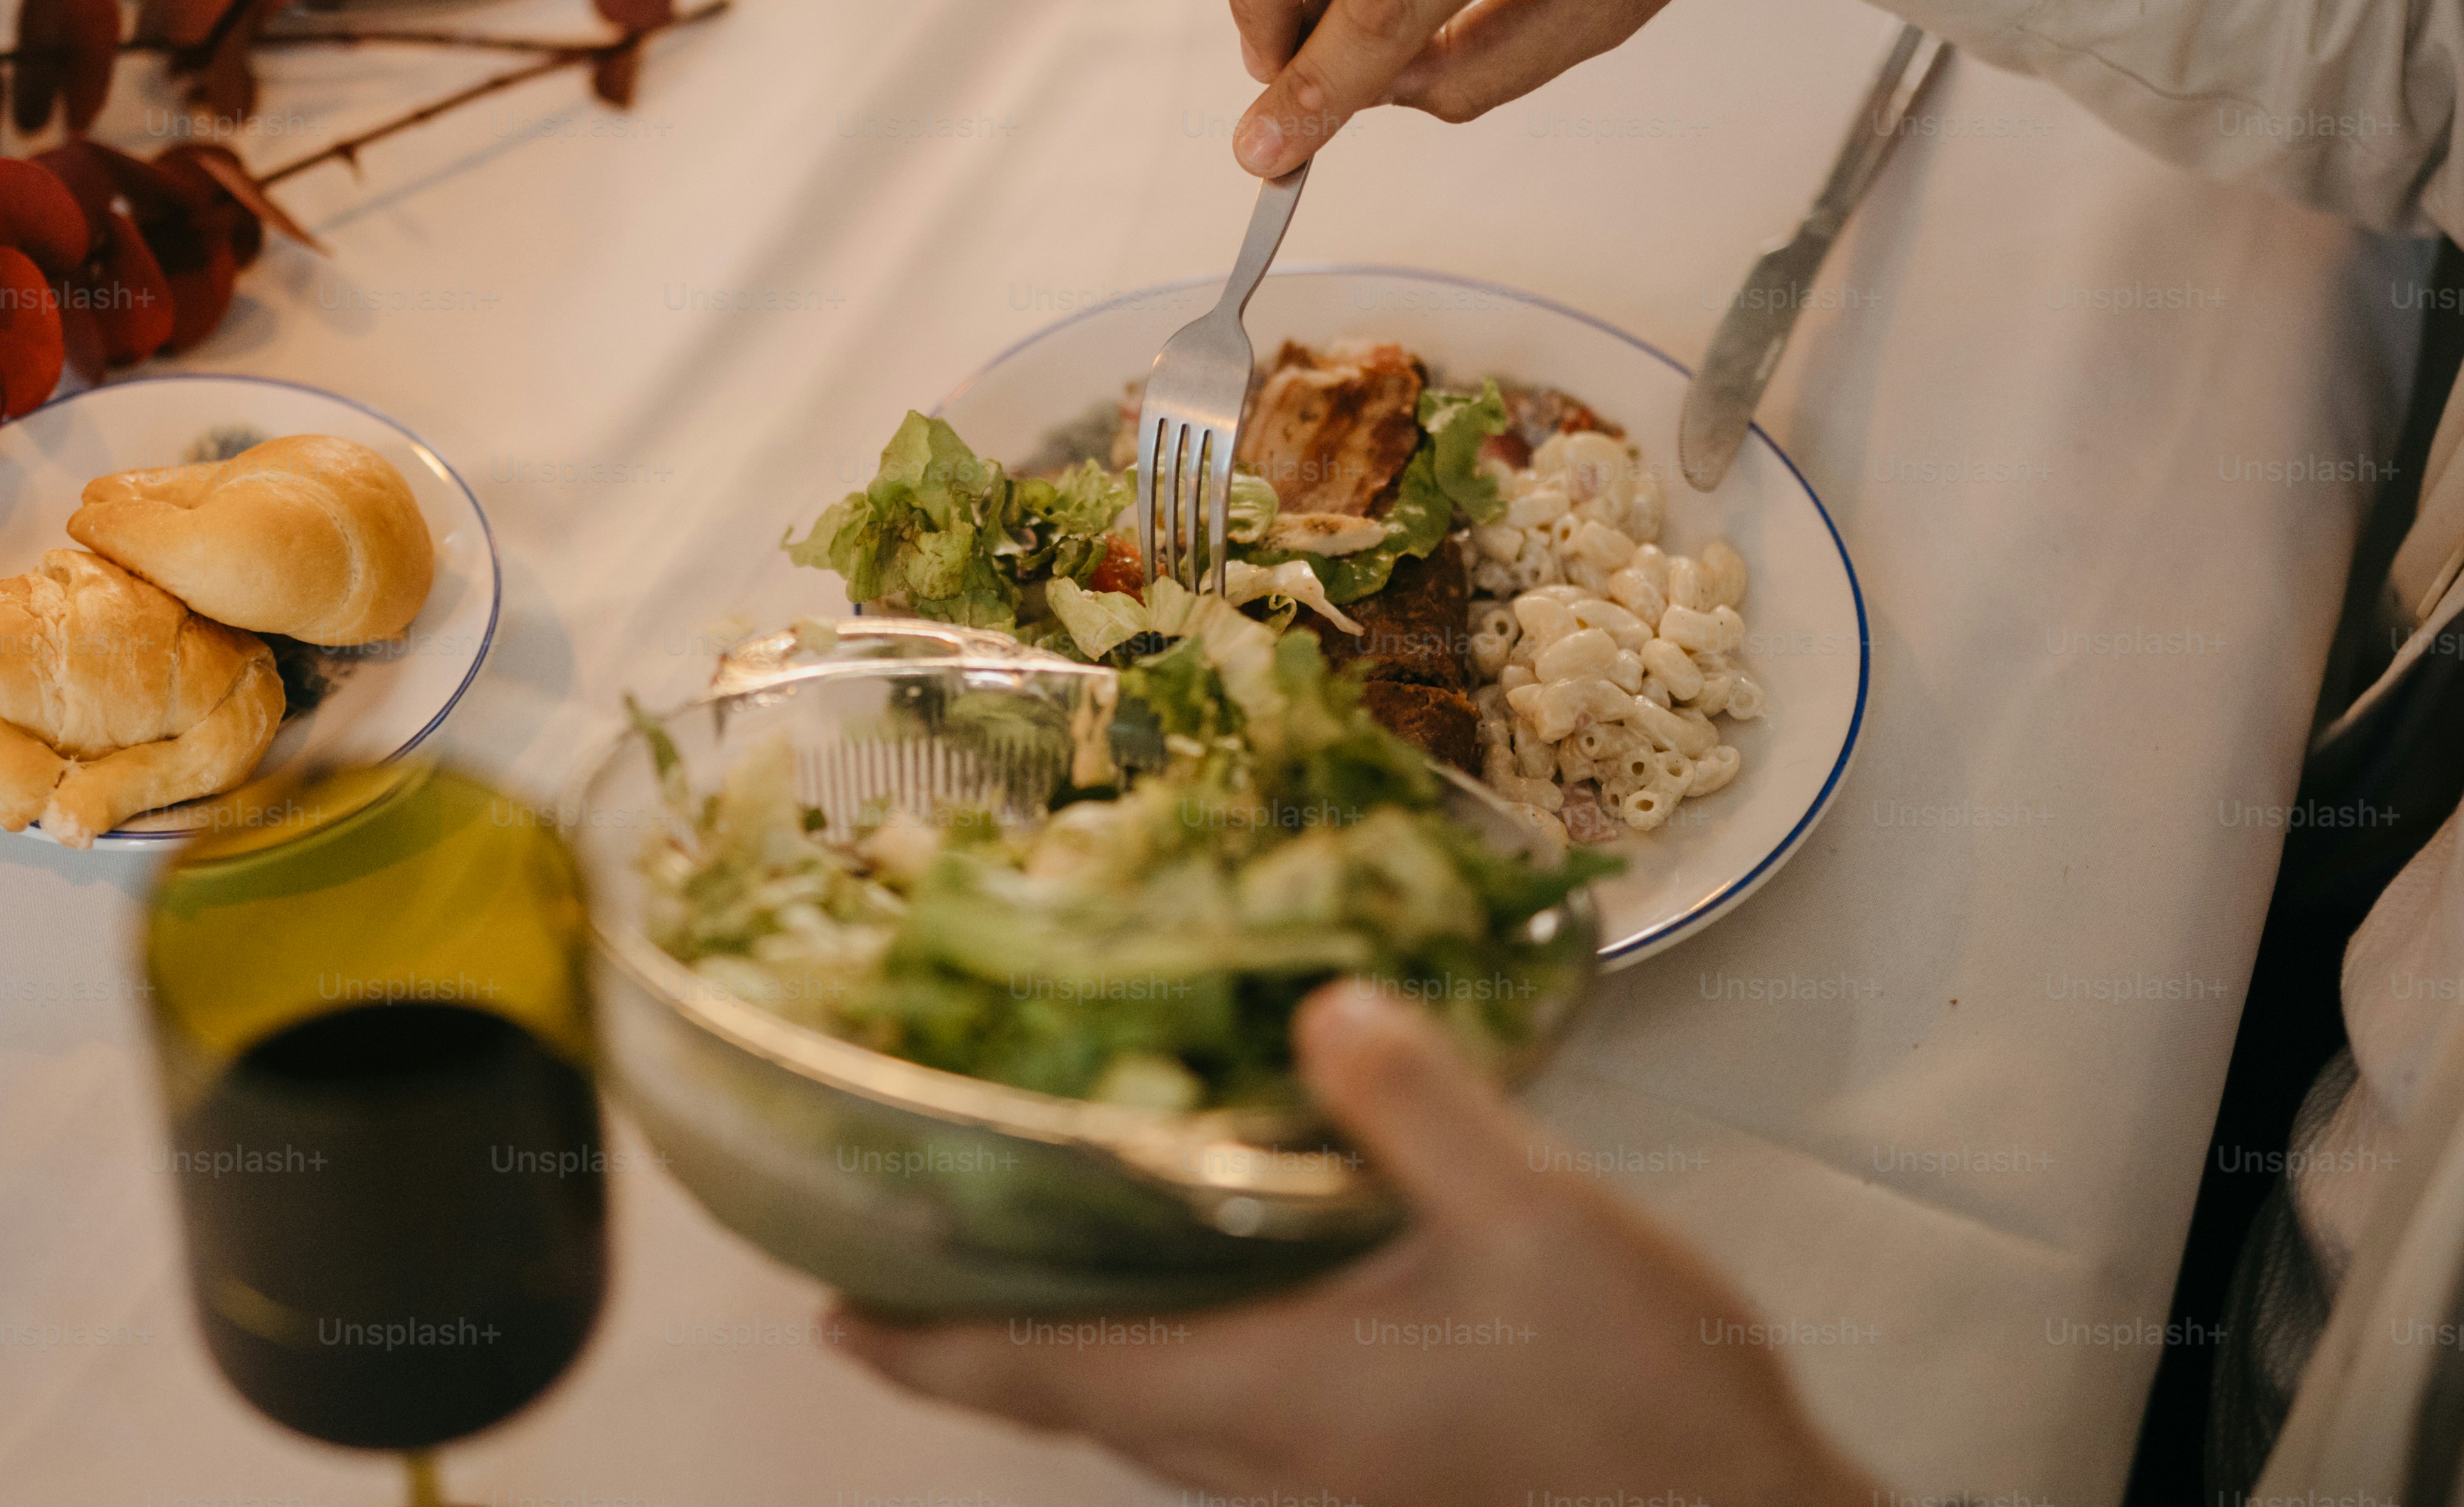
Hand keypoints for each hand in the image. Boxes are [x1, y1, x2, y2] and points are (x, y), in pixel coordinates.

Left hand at [841, 982, 1874, 1506]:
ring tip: (1014, 1262)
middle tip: (890, 1267)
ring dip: (1064, 1350)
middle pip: (1072, 1400)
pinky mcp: (1373, 1482)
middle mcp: (1265, 1457)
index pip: (1045, 1372)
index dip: (924, 1348)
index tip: (825, 1315)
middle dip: (970, 1341)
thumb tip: (1322, 1004)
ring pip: (1146, 1418)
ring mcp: (1319, 1483)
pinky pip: (1222, 1423)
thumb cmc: (1638, 1402)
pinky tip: (1203, 1294)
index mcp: (1269, 1394)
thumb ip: (1419, 1108)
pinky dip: (1166, 1360)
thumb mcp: (1539, 1217)